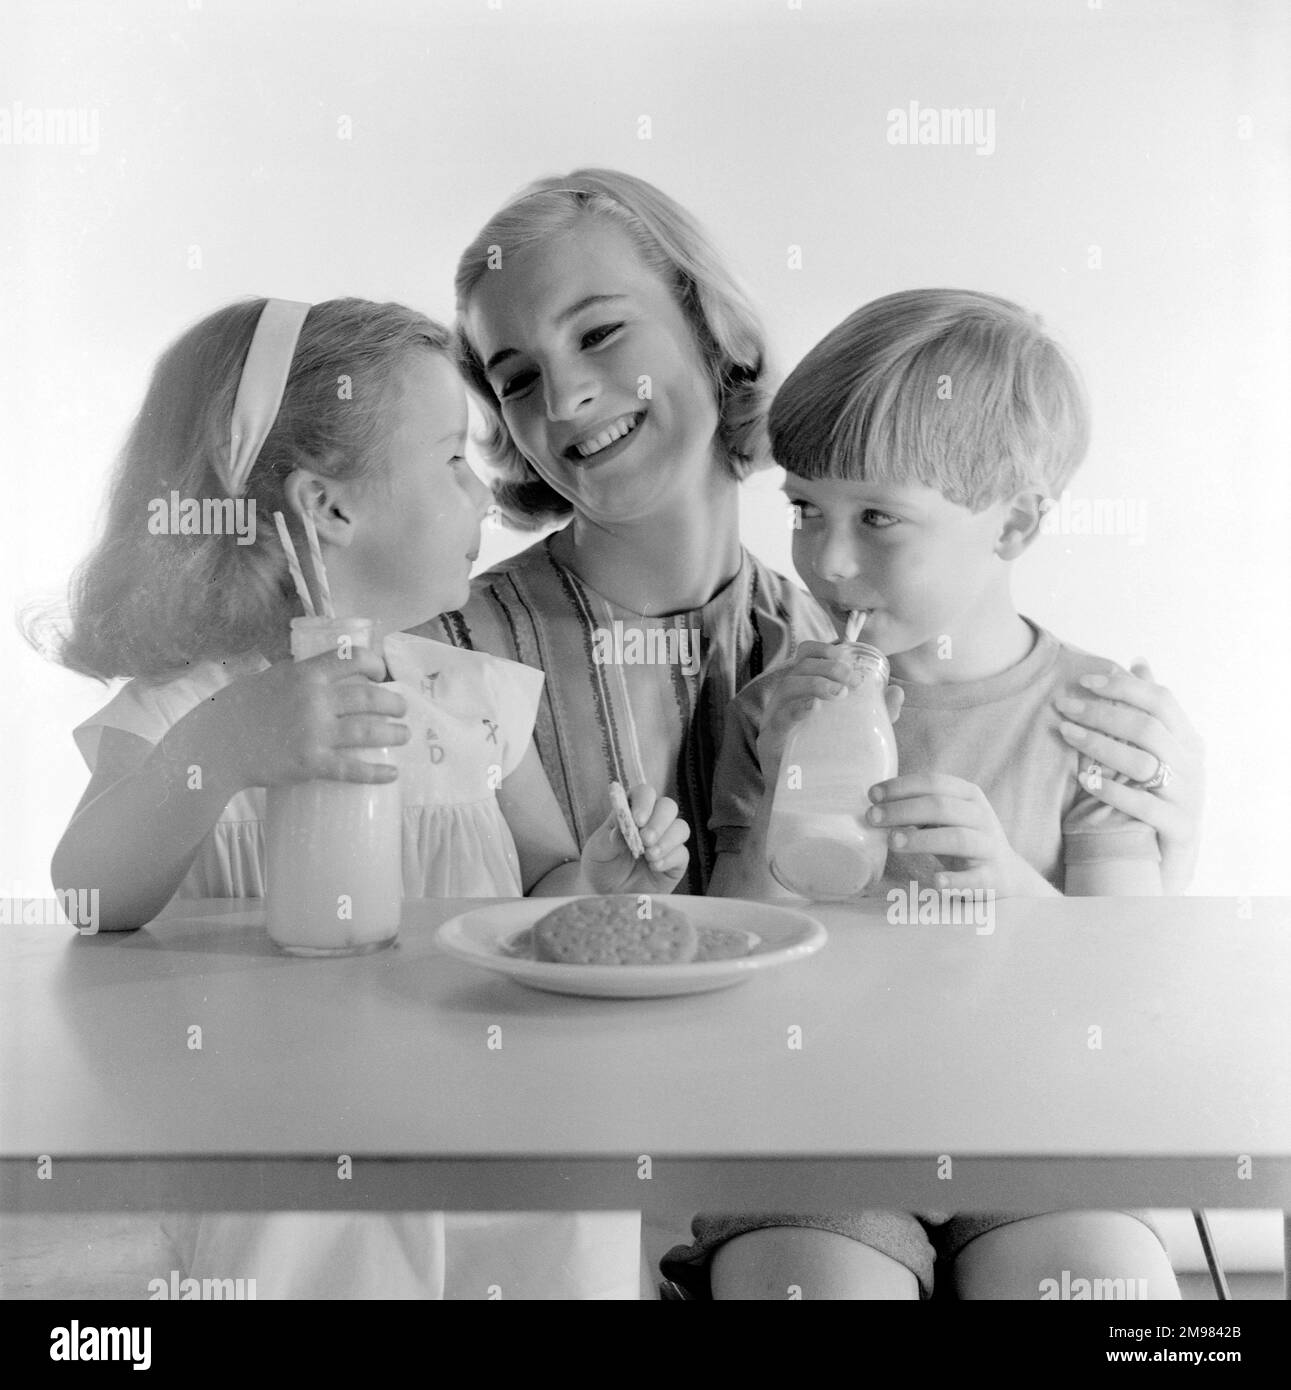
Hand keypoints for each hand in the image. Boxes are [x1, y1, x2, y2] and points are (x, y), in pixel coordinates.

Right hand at [188, 647, 409, 792]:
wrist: (214, 745)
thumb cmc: (237, 709)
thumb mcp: (268, 678)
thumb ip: (298, 675)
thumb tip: (321, 669)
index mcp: (304, 674)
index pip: (351, 659)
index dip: (374, 664)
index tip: (381, 673)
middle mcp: (314, 700)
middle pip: (369, 697)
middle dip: (393, 703)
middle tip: (402, 709)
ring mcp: (314, 732)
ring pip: (369, 731)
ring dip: (394, 734)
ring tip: (404, 736)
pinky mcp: (311, 763)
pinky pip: (352, 769)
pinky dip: (376, 773)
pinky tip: (393, 775)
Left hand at [581, 783, 690, 894]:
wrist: (607, 895)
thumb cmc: (601, 866)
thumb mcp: (598, 851)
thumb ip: (609, 839)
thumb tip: (623, 830)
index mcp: (632, 811)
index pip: (645, 794)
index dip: (644, 802)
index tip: (637, 820)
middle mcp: (653, 822)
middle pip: (668, 806)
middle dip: (659, 821)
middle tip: (646, 839)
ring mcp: (666, 841)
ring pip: (681, 827)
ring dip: (666, 840)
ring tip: (649, 856)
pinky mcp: (676, 861)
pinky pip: (682, 853)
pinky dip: (669, 858)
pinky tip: (654, 867)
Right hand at [757, 641, 904, 781]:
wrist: (804, 799)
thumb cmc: (828, 759)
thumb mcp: (855, 730)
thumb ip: (876, 713)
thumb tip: (897, 691)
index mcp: (802, 690)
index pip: (805, 656)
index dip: (822, 649)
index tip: (846, 657)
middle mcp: (785, 700)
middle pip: (799, 668)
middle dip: (828, 668)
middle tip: (853, 681)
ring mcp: (774, 719)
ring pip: (788, 688)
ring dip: (815, 684)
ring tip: (839, 694)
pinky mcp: (769, 741)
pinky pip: (778, 719)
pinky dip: (796, 709)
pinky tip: (813, 707)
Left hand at [867, 772, 1051, 897]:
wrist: (1006, 875)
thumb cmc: (962, 840)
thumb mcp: (946, 818)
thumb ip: (918, 810)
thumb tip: (874, 807)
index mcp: (968, 796)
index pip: (933, 782)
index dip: (901, 786)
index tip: (872, 795)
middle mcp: (981, 817)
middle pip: (941, 807)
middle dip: (904, 810)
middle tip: (873, 818)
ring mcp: (988, 847)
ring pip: (957, 838)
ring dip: (923, 839)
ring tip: (893, 842)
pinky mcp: (993, 878)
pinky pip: (975, 879)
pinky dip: (955, 880)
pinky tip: (935, 881)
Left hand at [1054, 659, 1203, 893]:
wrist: (1168, 863)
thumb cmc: (1156, 798)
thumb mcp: (1155, 752)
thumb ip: (1148, 710)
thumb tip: (1139, 664)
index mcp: (1188, 741)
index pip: (1161, 700)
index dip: (1123, 686)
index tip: (1084, 680)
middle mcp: (1193, 765)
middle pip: (1148, 727)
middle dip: (1102, 712)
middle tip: (1064, 706)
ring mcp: (1188, 797)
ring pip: (1144, 762)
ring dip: (1100, 745)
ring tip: (1066, 733)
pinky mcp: (1178, 828)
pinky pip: (1144, 806)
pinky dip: (1113, 791)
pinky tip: (1086, 781)